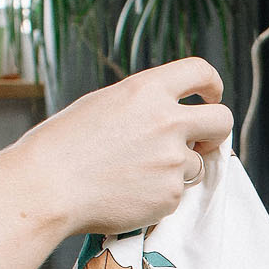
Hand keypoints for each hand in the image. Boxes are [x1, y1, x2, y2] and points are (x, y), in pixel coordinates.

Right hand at [13, 58, 231, 236]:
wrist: (46, 188)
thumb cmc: (60, 147)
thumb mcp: (102, 105)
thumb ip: (142, 106)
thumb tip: (170, 116)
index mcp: (147, 90)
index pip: (200, 72)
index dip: (212, 84)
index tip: (210, 96)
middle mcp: (167, 121)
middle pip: (222, 120)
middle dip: (216, 132)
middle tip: (200, 143)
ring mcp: (172, 160)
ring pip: (197, 165)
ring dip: (176, 171)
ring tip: (135, 175)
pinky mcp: (169, 195)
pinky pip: (176, 195)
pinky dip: (158, 197)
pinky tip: (127, 194)